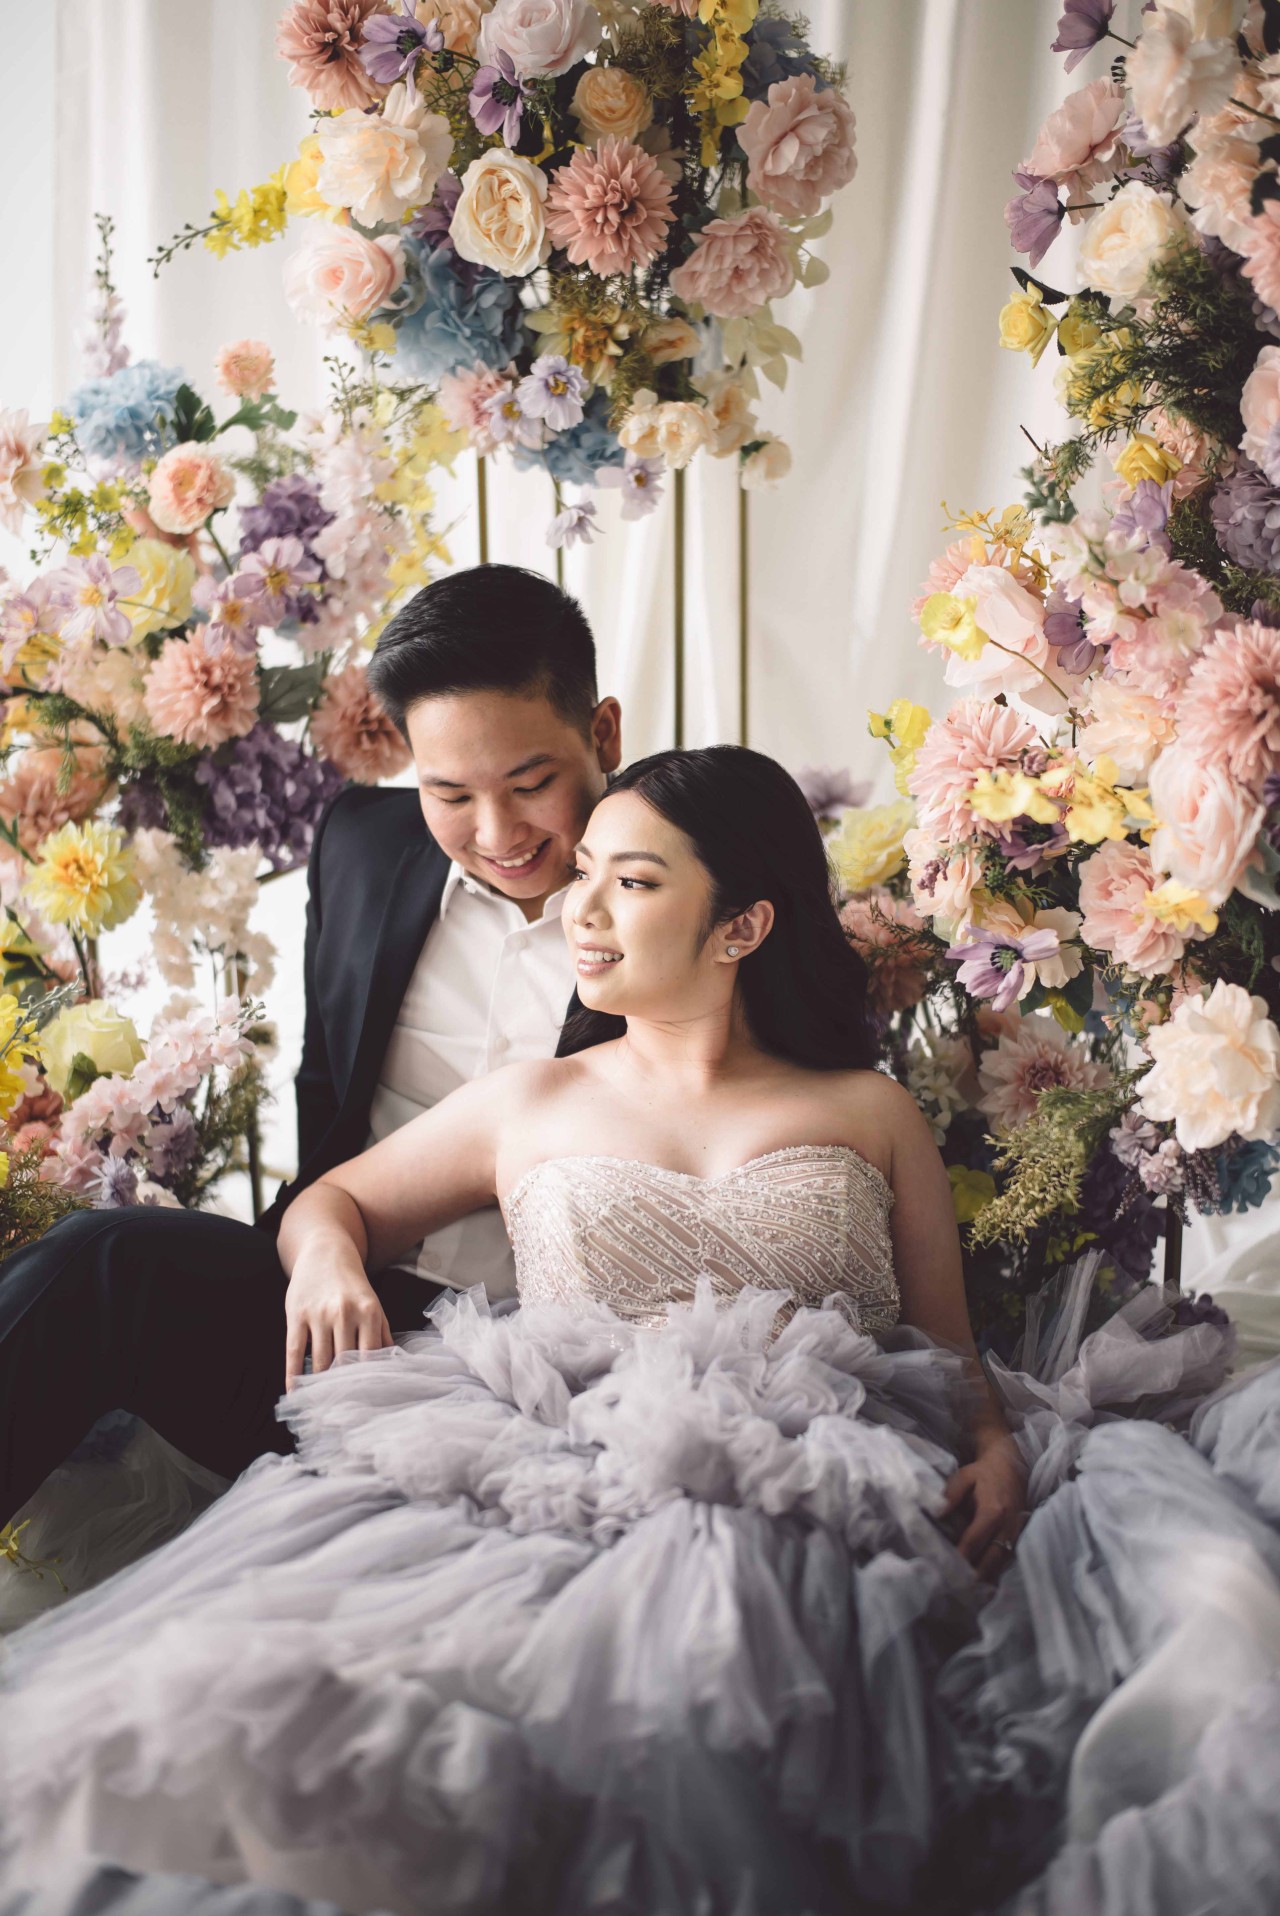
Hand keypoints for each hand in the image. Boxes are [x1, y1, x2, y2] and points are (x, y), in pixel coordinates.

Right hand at [284, 1257, 392, 1390]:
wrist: (325, 1252)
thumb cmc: (352, 1285)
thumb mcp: (373, 1304)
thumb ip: (383, 1333)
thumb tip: (394, 1365)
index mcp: (369, 1312)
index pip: (370, 1356)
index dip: (368, 1381)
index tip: (366, 1401)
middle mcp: (345, 1313)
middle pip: (345, 1362)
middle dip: (344, 1387)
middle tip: (343, 1409)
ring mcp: (319, 1314)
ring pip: (321, 1361)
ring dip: (320, 1385)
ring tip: (321, 1403)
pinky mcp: (296, 1315)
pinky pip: (295, 1351)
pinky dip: (294, 1375)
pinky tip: (296, 1391)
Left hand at [943, 1434, 1026, 1581]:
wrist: (1012, 1465)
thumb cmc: (984, 1472)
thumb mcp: (965, 1476)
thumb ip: (951, 1495)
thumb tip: (938, 1514)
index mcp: (992, 1511)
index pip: (974, 1540)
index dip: (962, 1556)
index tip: (949, 1569)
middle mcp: (1008, 1525)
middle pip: (992, 1558)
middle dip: (976, 1575)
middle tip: (959, 1589)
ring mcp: (1016, 1532)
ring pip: (1002, 1562)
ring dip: (988, 1577)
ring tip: (970, 1591)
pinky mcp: (1020, 1536)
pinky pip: (1009, 1558)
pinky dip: (997, 1571)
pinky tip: (986, 1583)